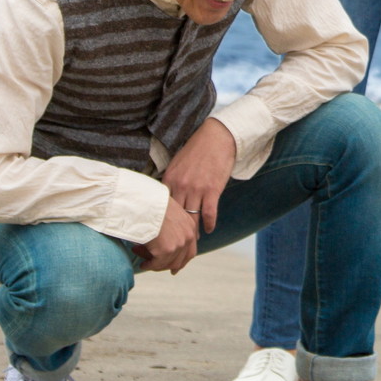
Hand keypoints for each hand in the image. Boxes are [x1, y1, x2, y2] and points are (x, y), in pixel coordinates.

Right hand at [139, 197, 201, 274]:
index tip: (174, 268)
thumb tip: (165, 244)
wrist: (143, 202)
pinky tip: (142, 264)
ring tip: (143, 261)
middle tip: (154, 265)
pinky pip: (157, 264)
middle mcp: (188, 235)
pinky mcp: (167, 250)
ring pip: (168, 264)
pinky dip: (149, 266)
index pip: (190, 250)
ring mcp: (179, 243)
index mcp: (190, 225)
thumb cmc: (151, 204)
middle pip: (181, 260)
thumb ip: (172, 227)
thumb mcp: (168, 213)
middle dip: (167, 265)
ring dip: (155, 264)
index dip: (182, 261)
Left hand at [160, 117, 236, 233]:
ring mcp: (197, 189)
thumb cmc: (197, 149)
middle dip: (176, 232)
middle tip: (177, 243)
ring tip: (193, 241)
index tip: (163, 232)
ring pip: (191, 218)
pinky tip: (208, 230)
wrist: (217, 137)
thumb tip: (166, 197)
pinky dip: (209, 224)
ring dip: (193, 232)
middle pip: (176, 216)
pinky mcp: (212, 190)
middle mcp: (181, 186)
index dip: (163, 222)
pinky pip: (208, 214)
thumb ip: (171, 181)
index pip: (163, 207)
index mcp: (170, 179)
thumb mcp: (177, 164)